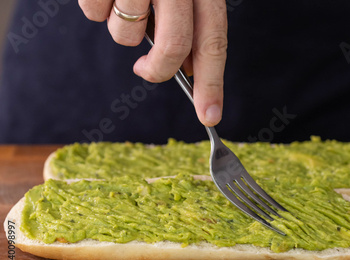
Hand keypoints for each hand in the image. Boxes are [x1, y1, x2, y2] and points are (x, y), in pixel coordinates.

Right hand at [78, 0, 226, 125]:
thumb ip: (190, 23)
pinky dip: (96, 6)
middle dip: (159, 70)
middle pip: (173, 47)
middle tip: (146, 72)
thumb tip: (188, 70)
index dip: (213, 83)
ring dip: (122, 29)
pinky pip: (93, 12)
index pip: (213, 41)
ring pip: (126, 35)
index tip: (210, 116)